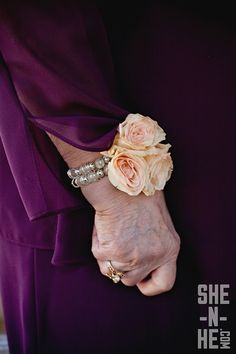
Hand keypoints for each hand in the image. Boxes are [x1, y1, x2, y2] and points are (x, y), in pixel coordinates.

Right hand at [82, 177, 179, 295]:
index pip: (165, 283)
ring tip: (111, 230)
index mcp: (170, 249)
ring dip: (107, 255)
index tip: (140, 280)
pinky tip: (104, 225)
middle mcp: (154, 256)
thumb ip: (153, 245)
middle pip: (131, 280)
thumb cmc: (140, 195)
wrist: (124, 182)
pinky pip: (99, 256)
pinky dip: (98, 242)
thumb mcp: (159, 224)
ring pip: (111, 270)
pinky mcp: (113, 251)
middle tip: (117, 247)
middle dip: (121, 267)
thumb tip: (138, 259)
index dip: (150, 285)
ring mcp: (133, 257)